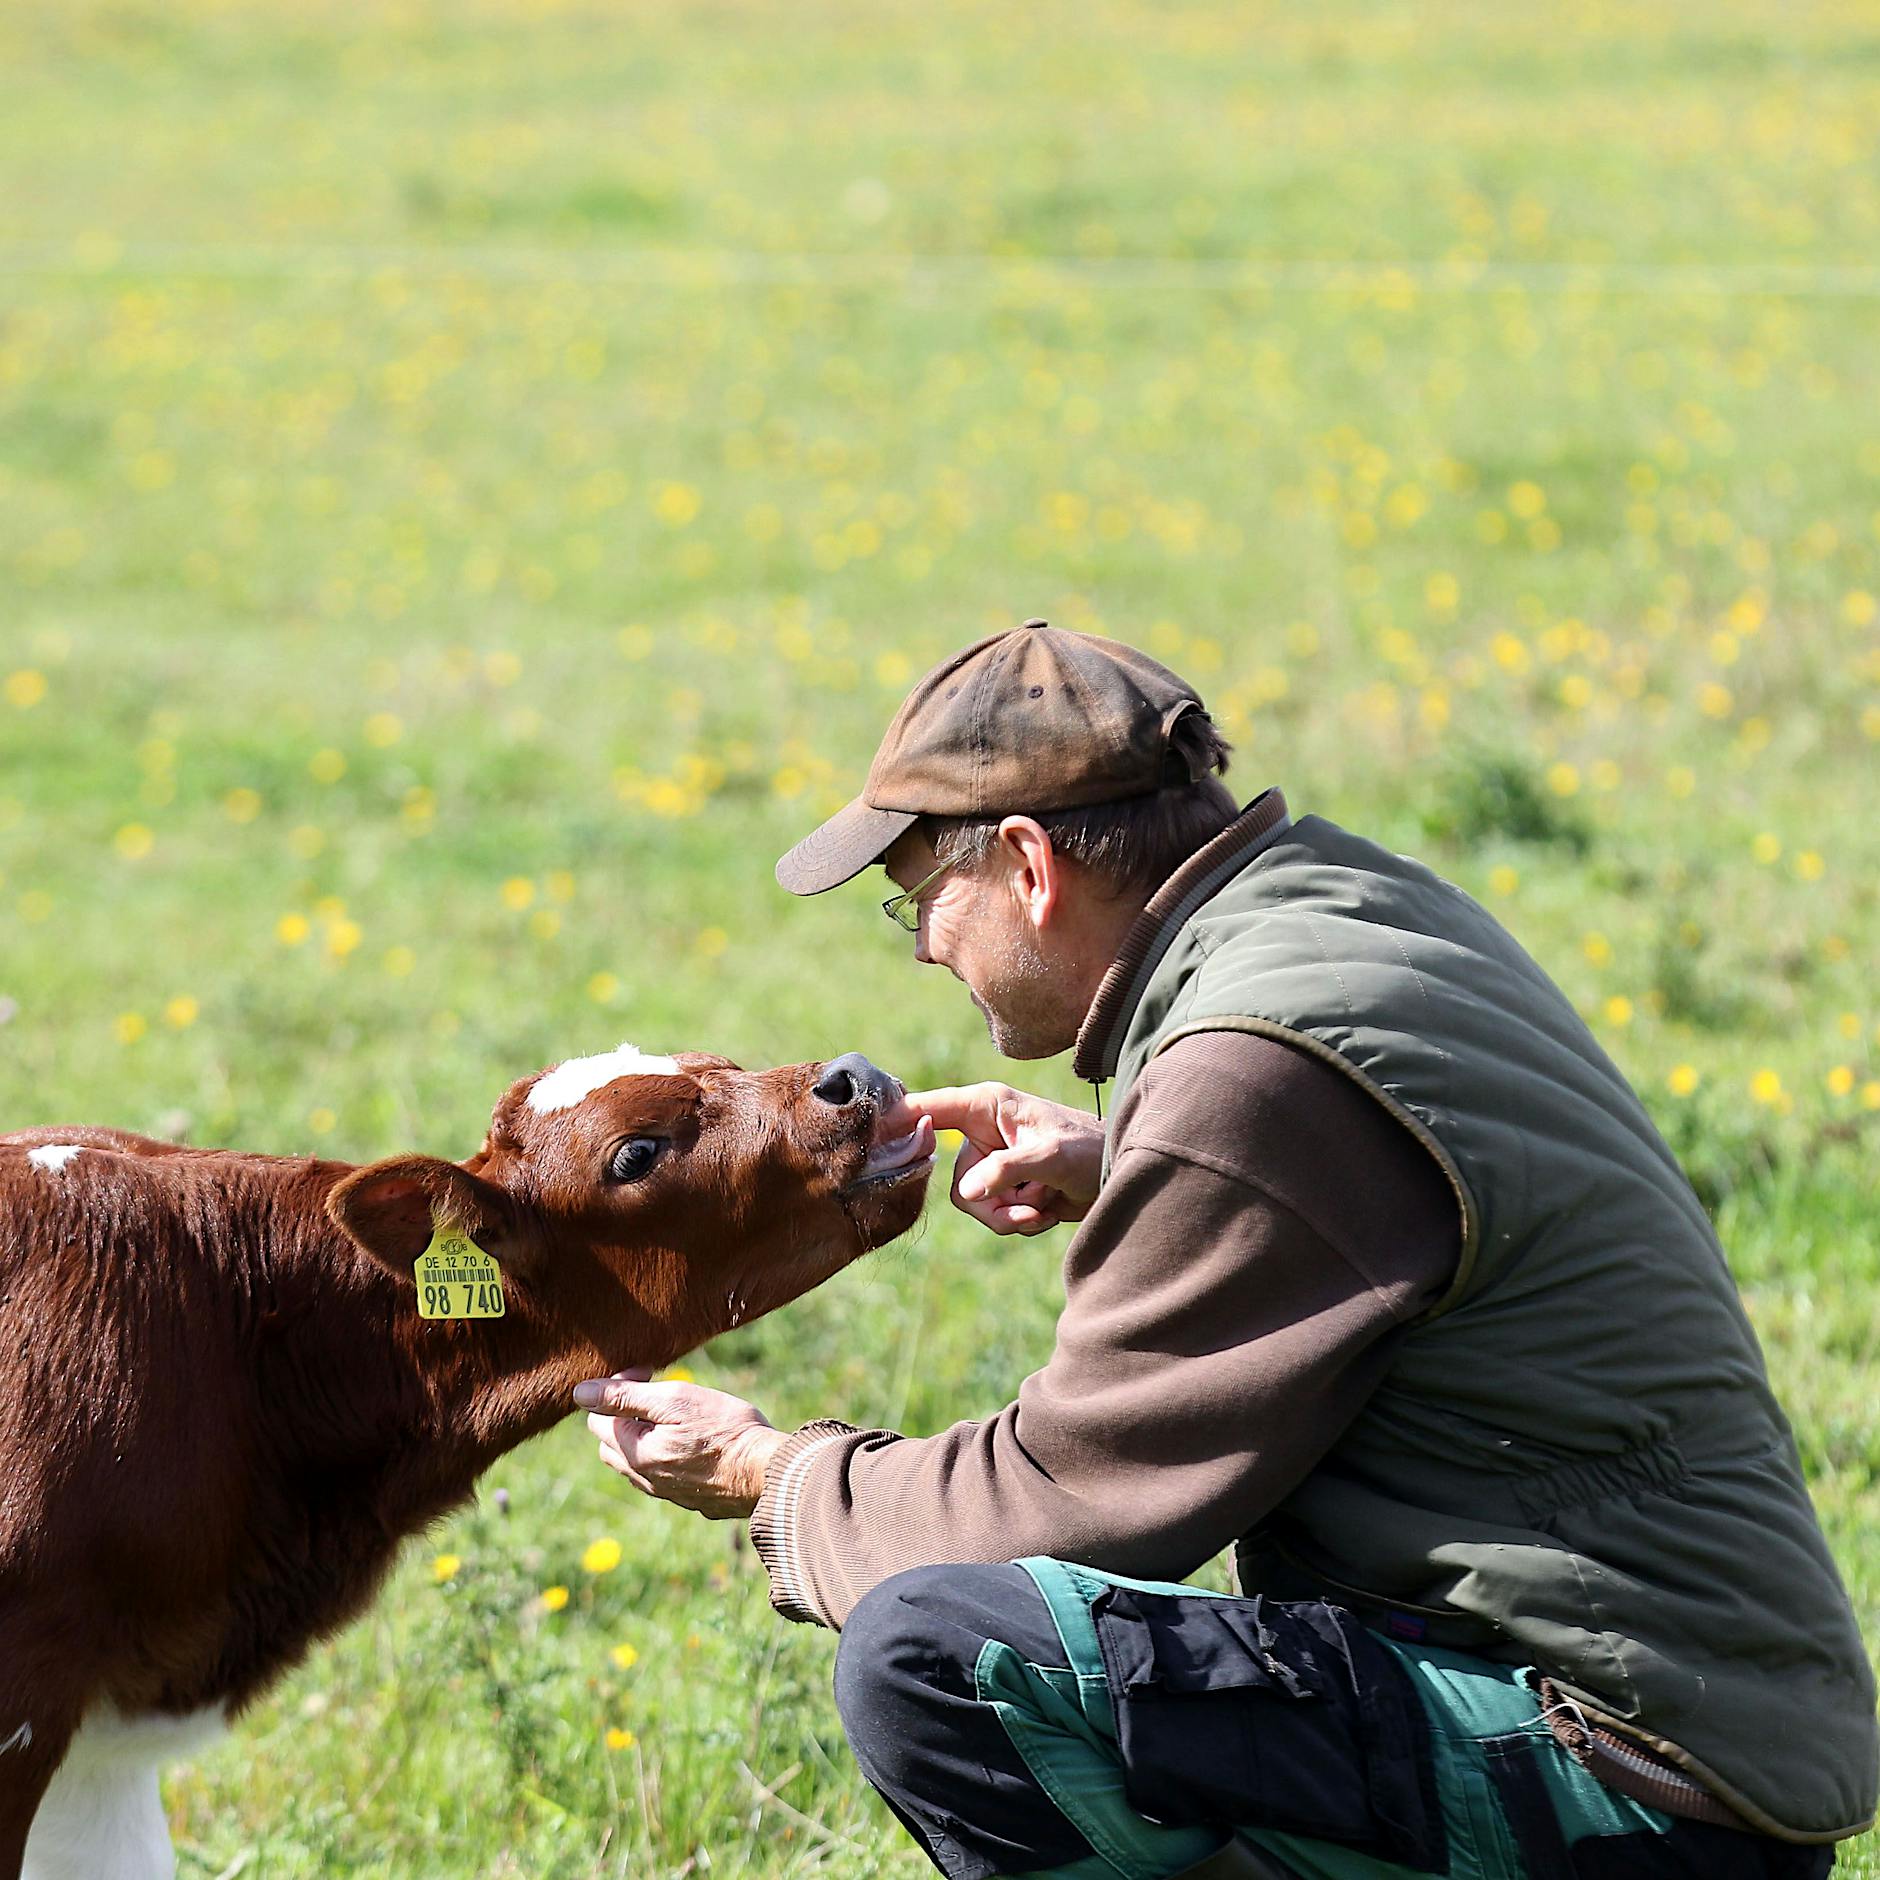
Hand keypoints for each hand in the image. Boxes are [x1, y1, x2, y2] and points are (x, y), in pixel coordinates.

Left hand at [573, 1371, 789, 1519]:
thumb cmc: (724, 1429)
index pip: (599, 1419)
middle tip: (659, 1393)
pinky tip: (691, 1441)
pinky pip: (660, 1474)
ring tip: (675, 1416)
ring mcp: (666, 1492)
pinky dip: (662, 1454)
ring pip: (634, 1461)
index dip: (618, 1388)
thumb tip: (580, 1393)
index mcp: (635, 1452)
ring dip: (642, 1436)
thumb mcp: (674, 1400)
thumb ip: (625, 1396)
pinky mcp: (689, 1498)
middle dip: (624, 1414)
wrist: (766, 1472)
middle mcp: (644, 1478)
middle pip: (611, 1443)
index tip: (651, 1372)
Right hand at [888, 1082, 1102, 1235]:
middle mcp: (983, 1132)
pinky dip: (1021, 1221)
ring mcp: (993, 1162)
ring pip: (974, 1203)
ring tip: (1045, 1206)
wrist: (1119, 1177)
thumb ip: (1005, 1170)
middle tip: (1030, 1207)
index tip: (869, 1132)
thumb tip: (967, 1193)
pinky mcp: (1005, 1188)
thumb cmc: (1089, 1150)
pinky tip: (1048, 1212)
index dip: (898, 1120)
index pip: (930, 1108)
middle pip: (958, 1180)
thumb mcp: (1050, 1156)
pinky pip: (993, 1216)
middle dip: (994, 1203)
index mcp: (987, 1106)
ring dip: (1012, 1215)